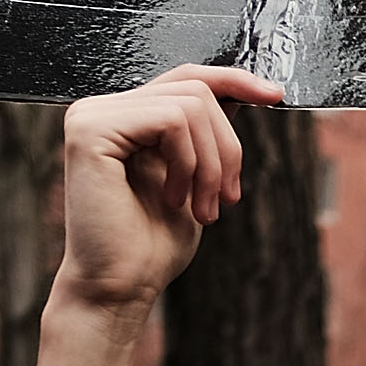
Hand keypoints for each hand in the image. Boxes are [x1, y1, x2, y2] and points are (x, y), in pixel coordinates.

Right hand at [53, 65, 283, 331]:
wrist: (120, 288)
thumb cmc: (151, 245)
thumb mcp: (194, 179)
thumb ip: (204, 134)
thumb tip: (240, 93)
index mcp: (124, 117)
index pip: (187, 77)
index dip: (234, 80)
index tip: (275, 96)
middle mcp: (101, 109)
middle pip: (196, 89)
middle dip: (227, 147)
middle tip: (226, 199)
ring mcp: (90, 115)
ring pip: (189, 104)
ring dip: (212, 163)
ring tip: (202, 208)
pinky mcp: (89, 130)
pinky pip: (170, 120)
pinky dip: (189, 163)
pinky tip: (175, 200)